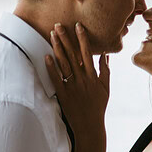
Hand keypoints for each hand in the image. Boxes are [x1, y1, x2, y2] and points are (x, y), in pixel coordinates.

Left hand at [45, 22, 109, 141]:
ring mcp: (72, 86)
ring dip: (57, 48)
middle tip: (58, 25)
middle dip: (66, 39)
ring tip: (52, 35)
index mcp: (93, 76)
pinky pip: (56, 79)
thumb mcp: (105, 88)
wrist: (90, 126)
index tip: (78, 26)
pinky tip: (46, 56)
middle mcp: (82, 79)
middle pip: (72, 55)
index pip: (87, 53)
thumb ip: (105, 70)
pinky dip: (51, 68)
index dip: (82, 38)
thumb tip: (105, 55)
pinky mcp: (63, 94)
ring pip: (64, 64)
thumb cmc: (98, 106)